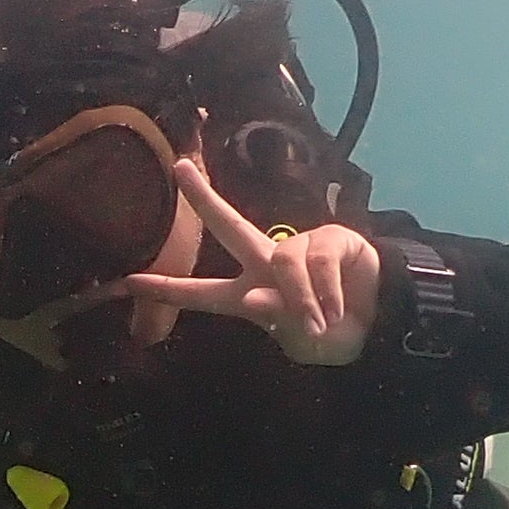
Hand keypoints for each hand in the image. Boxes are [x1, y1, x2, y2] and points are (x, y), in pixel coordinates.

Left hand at [120, 158, 380, 365]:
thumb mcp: (300, 340)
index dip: (167, 289)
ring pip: (284, 262)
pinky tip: (336, 309)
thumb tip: (254, 299)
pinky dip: (325, 292)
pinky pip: (318, 262)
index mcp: (249, 294)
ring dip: (302, 299)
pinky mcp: (333, 239)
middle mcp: (267, 264)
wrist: (379, 328)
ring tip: (318, 323)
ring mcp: (300, 248)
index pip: (201, 293)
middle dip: (204, 197)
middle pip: (230, 225)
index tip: (128, 282)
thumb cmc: (332, 335)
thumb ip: (274, 321)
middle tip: (180, 168)